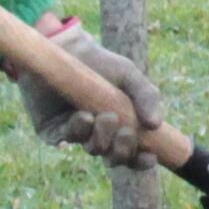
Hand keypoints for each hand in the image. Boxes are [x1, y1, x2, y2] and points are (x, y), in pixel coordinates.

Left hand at [24, 18, 164, 162]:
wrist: (67, 47)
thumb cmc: (101, 62)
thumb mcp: (129, 76)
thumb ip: (147, 96)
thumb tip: (156, 125)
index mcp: (120, 126)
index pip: (133, 154)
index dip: (142, 161)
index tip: (150, 156)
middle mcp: (98, 134)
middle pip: (114, 159)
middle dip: (122, 151)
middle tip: (126, 132)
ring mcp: (76, 133)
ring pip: (93, 149)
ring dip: (101, 138)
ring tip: (104, 117)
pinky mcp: (52, 130)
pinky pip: (66, 140)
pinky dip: (77, 130)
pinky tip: (83, 116)